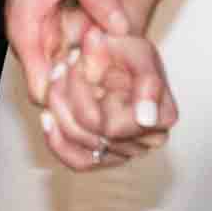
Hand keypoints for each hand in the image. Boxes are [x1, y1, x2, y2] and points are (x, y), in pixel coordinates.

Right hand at [0, 0, 131, 109]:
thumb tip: (121, 25)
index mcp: (26, 30)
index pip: (43, 91)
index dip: (74, 102)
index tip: (108, 100)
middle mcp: (32, 39)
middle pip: (57, 91)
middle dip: (88, 98)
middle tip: (126, 98)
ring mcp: (45, 35)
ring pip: (68, 77)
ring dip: (94, 81)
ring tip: (129, 86)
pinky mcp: (57, 28)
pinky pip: (75, 57)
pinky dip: (96, 62)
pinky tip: (122, 63)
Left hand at [39, 21, 179, 171]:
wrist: (120, 59)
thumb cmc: (129, 51)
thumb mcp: (136, 49)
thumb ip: (145, 78)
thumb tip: (143, 115)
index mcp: (164, 114)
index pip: (112, 125)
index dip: (84, 94)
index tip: (73, 59)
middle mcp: (150, 140)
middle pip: (93, 133)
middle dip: (68, 96)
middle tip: (61, 65)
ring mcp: (129, 152)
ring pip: (82, 146)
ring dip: (59, 112)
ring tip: (54, 82)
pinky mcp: (109, 158)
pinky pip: (78, 161)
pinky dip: (56, 140)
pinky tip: (47, 117)